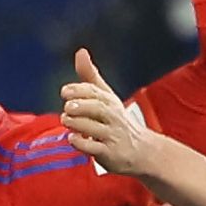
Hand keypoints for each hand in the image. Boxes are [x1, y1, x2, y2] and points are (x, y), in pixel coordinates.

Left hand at [60, 49, 165, 178]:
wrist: (141, 151)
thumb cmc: (116, 121)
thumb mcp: (105, 97)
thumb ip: (90, 76)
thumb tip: (80, 52)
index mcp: (109, 101)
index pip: (95, 92)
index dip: (79, 90)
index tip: (65, 92)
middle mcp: (112, 117)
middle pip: (98, 108)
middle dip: (82, 106)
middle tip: (68, 106)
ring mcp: (112, 136)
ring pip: (95, 128)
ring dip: (77, 123)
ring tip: (66, 120)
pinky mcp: (110, 153)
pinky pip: (95, 148)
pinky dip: (82, 143)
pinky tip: (72, 138)